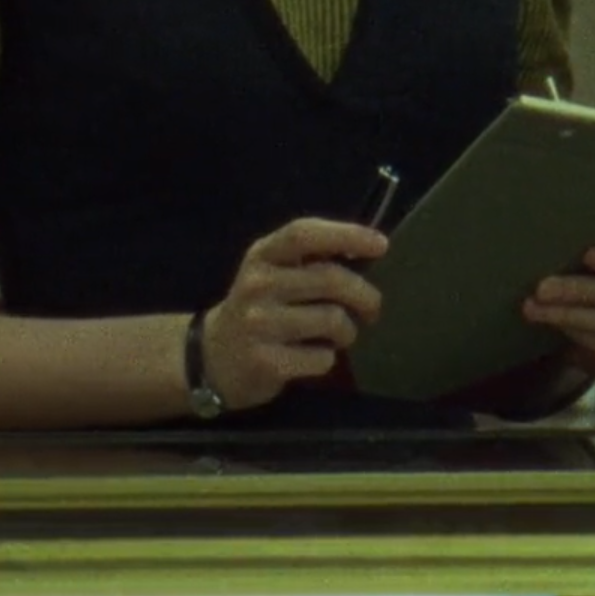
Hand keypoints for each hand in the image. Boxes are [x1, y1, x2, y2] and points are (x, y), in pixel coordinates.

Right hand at [200, 218, 387, 410]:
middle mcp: (257, 285)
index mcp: (262, 255)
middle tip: (372, 309)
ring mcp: (259, 324)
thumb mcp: (273, 272)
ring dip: (348, 331)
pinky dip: (328, 358)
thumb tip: (370, 248)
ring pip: (333, 320)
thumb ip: (310, 259)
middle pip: (331, 279)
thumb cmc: (259, 307)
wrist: (213, 358)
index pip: (304, 234)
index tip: (381, 244)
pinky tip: (313, 356)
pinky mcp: (265, 361)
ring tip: (339, 336)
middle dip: (365, 295)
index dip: (346, 234)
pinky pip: (322, 357)